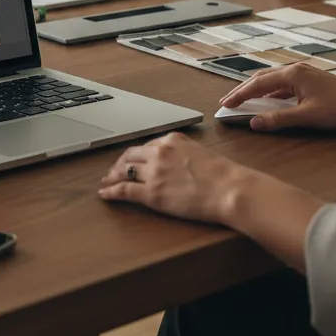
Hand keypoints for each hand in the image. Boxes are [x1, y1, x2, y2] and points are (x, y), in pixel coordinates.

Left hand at [98, 131, 241, 224]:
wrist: (230, 188)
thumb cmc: (224, 174)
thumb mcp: (201, 152)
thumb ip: (185, 153)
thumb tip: (179, 162)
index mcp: (172, 140)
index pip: (146, 145)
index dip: (135, 155)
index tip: (131, 160)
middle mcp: (159, 151)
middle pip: (130, 155)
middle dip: (119, 164)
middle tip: (113, 171)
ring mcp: (153, 172)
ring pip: (123, 171)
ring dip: (111, 177)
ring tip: (106, 182)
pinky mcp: (151, 192)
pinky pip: (124, 189)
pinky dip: (111, 191)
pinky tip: (105, 194)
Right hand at [219, 62, 335, 131]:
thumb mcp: (306, 116)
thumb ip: (279, 119)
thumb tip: (254, 122)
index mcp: (292, 75)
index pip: (258, 84)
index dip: (240, 94)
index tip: (226, 104)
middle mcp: (295, 70)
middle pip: (262, 78)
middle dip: (243, 90)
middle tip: (228, 102)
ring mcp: (302, 74)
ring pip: (271, 80)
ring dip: (255, 90)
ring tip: (242, 100)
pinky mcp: (308, 81)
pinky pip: (282, 85)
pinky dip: (269, 92)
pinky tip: (267, 101)